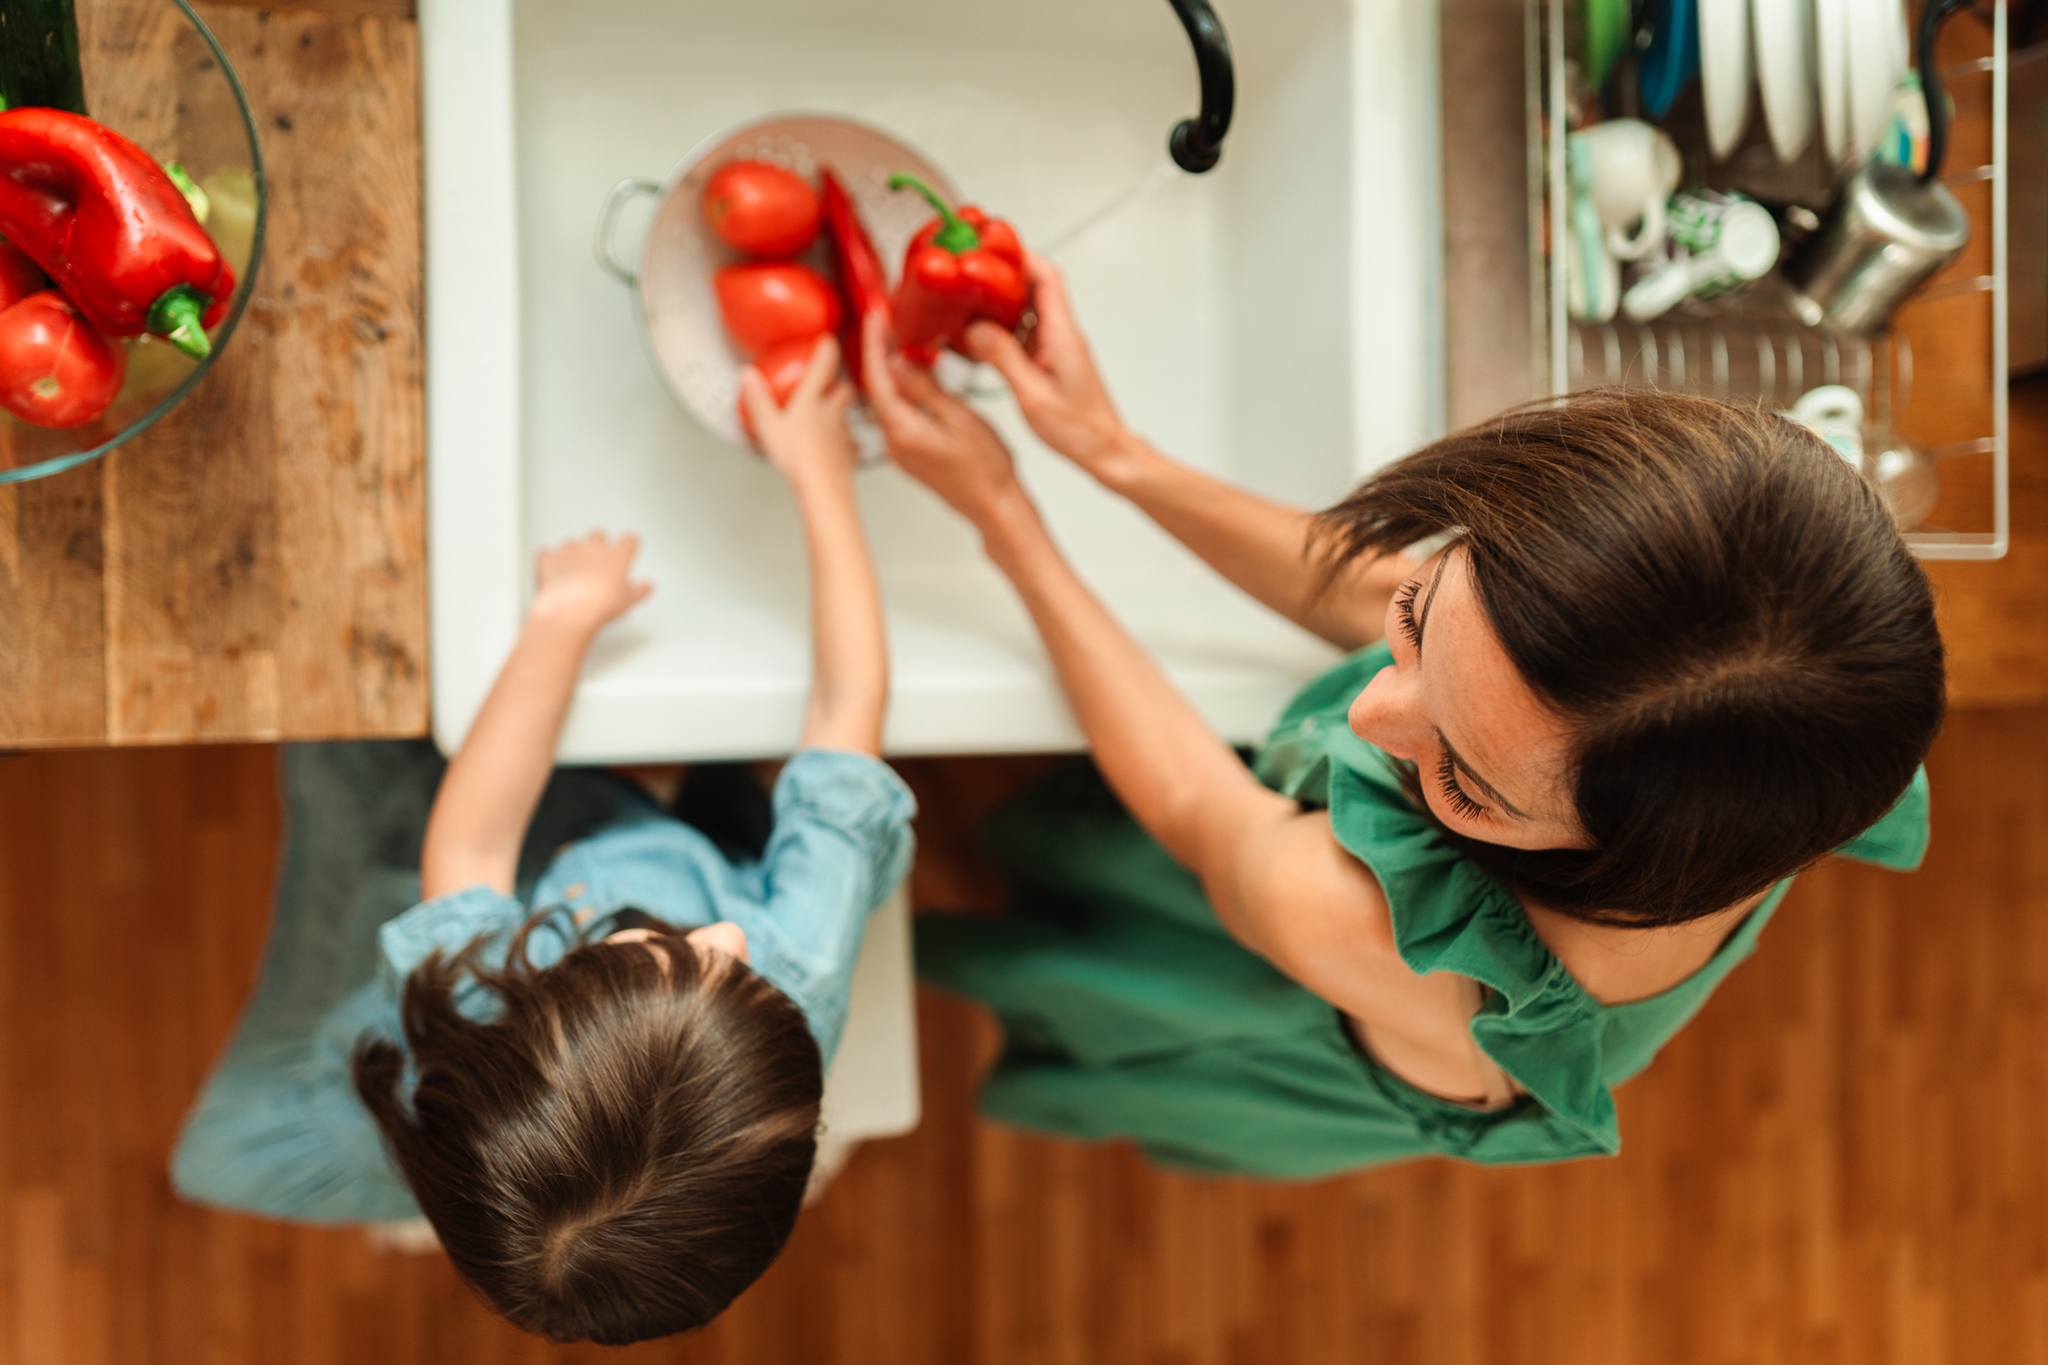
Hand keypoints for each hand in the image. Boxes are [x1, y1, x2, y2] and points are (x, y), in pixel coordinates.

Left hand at [530, 530, 651, 633]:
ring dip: (572, 552)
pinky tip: (551, 569)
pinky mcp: (549, 558)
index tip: (627, 549)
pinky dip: (548, 559)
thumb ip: (639, 591)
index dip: (628, 545)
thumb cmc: (600, 605)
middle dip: (597, 543)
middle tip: (597, 558)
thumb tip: (647, 587)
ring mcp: (570, 551)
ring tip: (573, 570)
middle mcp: (594, 548)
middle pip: (597, 534)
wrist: (570, 611)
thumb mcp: (629, 602)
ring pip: (571, 542)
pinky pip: (546, 552)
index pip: (629, 540)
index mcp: (617, 556)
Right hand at [741, 334, 858, 492]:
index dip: (826, 350)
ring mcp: (843, 434)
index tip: (827, 340)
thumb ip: (758, 400)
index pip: (823, 366)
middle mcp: (832, 414)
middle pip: (844, 389)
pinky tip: (839, 448)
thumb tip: (748, 376)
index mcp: (811, 401)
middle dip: (841, 383)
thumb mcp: (768, 426)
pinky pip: (850, 443)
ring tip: (833, 416)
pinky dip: (846, 442)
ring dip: (842, 413)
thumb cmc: (797, 457)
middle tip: (834, 381)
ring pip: (848, 416)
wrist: (822, 487)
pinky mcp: (849, 455)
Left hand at [863, 310, 1029, 529]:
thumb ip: (926, 389)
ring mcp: (900, 450)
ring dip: (888, 371)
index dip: (874, 345)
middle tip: (884, 324)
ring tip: (896, 342)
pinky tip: (910, 376)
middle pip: (876, 389)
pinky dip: (899, 390)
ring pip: (885, 402)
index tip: (875, 320)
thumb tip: (898, 363)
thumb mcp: (960, 418)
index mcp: (904, 431)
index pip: (877, 379)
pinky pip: (896, 414)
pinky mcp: (909, 453)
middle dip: (878, 353)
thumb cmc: (986, 469)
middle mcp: (895, 443)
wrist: (994, 506)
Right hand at [962, 252, 1137, 481]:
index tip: (995, 251)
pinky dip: (1005, 331)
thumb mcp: (1032, 395)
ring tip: (970, 305)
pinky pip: (1027, 334)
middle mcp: (1063, 336)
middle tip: (973, 276)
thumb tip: (976, 330)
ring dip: (1002, 306)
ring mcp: (1059, 348)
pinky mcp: (1053, 361)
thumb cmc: (1079, 430)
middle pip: (1036, 288)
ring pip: (1029, 311)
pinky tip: (983, 341)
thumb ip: (1003, 358)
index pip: (1047, 278)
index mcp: (1063, 336)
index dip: (1022, 257)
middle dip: (1004, 278)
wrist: (1104, 451)